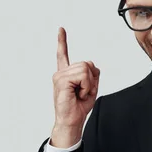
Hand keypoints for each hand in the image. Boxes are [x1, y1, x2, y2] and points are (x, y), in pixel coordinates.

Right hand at [50, 27, 99, 147]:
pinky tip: (78, 94)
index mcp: (66, 74)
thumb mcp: (90, 88)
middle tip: (84, 92)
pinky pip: (82, 76)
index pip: (63, 55)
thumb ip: (92, 75)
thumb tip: (92, 66)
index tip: (61, 29)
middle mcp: (61, 73)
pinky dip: (86, 86)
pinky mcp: (61, 81)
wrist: (72, 121)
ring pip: (85, 69)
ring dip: (89, 84)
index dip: (62, 41)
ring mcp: (59, 76)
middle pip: (86, 64)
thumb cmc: (78, 108)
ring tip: (80, 94)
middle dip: (92, 79)